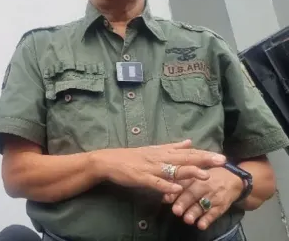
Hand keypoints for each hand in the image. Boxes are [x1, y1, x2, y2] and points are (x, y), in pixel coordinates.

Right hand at [100, 140, 226, 194]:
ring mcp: (151, 168)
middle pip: (185, 158)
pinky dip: (167, 186)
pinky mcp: (141, 178)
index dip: (204, 154)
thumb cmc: (131, 157)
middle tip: (221, 161)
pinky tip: (177, 189)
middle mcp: (159, 158)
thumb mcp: (153, 149)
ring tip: (205, 175)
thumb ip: (172, 147)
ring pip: (172, 170)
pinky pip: (156, 183)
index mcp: (163, 151)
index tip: (221, 156)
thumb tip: (189, 141)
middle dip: (203, 160)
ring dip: (189, 172)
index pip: (187, 152)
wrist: (109, 161)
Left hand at [162, 167, 243, 229]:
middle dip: (183, 202)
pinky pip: (215, 213)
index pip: (183, 183)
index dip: (174, 191)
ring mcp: (213, 196)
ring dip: (194, 212)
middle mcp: (203, 185)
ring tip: (187, 219)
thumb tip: (164, 195)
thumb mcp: (194, 175)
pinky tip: (201, 225)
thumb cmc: (207, 177)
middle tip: (176, 211)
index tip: (166, 198)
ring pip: (202, 204)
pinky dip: (208, 219)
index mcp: (194, 176)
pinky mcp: (222, 205)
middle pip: (192, 193)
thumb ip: (180, 184)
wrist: (232, 177)